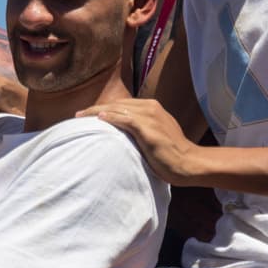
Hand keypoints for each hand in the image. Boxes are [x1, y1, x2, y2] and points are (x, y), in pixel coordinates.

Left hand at [77, 98, 197, 184]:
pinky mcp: (149, 129)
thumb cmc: (172, 154)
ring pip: (117, 109)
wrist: (189, 163)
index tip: (86, 115)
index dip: (102, 108)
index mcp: (152, 107)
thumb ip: (140, 129)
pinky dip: (111, 118)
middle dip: (95, 109)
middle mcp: (150, 108)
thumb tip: (122, 132)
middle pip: (116, 104)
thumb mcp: (155, 135)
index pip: (121, 104)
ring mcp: (150, 117)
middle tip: (77, 116)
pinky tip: (99, 119)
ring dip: (97, 112)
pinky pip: (126, 120)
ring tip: (81, 117)